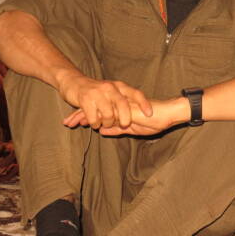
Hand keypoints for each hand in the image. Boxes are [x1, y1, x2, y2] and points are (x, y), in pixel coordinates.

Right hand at [57, 70, 151, 128]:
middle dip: (125, 118)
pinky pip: (93, 117)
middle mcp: (110, 87)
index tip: (150, 114)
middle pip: (123, 105)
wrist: (73, 82)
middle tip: (125, 125)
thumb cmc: (96, 91)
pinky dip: (95, 123)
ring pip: (108, 114)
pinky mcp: (85, 99)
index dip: (143, 103)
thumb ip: (122, 102)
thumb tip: (137, 115)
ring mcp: (98, 93)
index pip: (136, 93)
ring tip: (103, 124)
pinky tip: (93, 123)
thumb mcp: (111, 93)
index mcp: (119, 86)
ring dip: (107, 123)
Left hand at [66, 98, 189, 135]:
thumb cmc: (154, 122)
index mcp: (119, 108)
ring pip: (96, 109)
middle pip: (94, 108)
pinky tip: (84, 122)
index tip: (75, 122)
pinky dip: (93, 118)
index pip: (99, 111)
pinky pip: (105, 113)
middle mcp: (117, 104)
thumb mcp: (132, 129)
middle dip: (79, 115)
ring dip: (82, 116)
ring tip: (70, 123)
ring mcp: (119, 104)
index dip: (87, 116)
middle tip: (67, 122)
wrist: (167, 115)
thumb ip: (117, 129)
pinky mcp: (122, 107)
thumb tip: (102, 131)